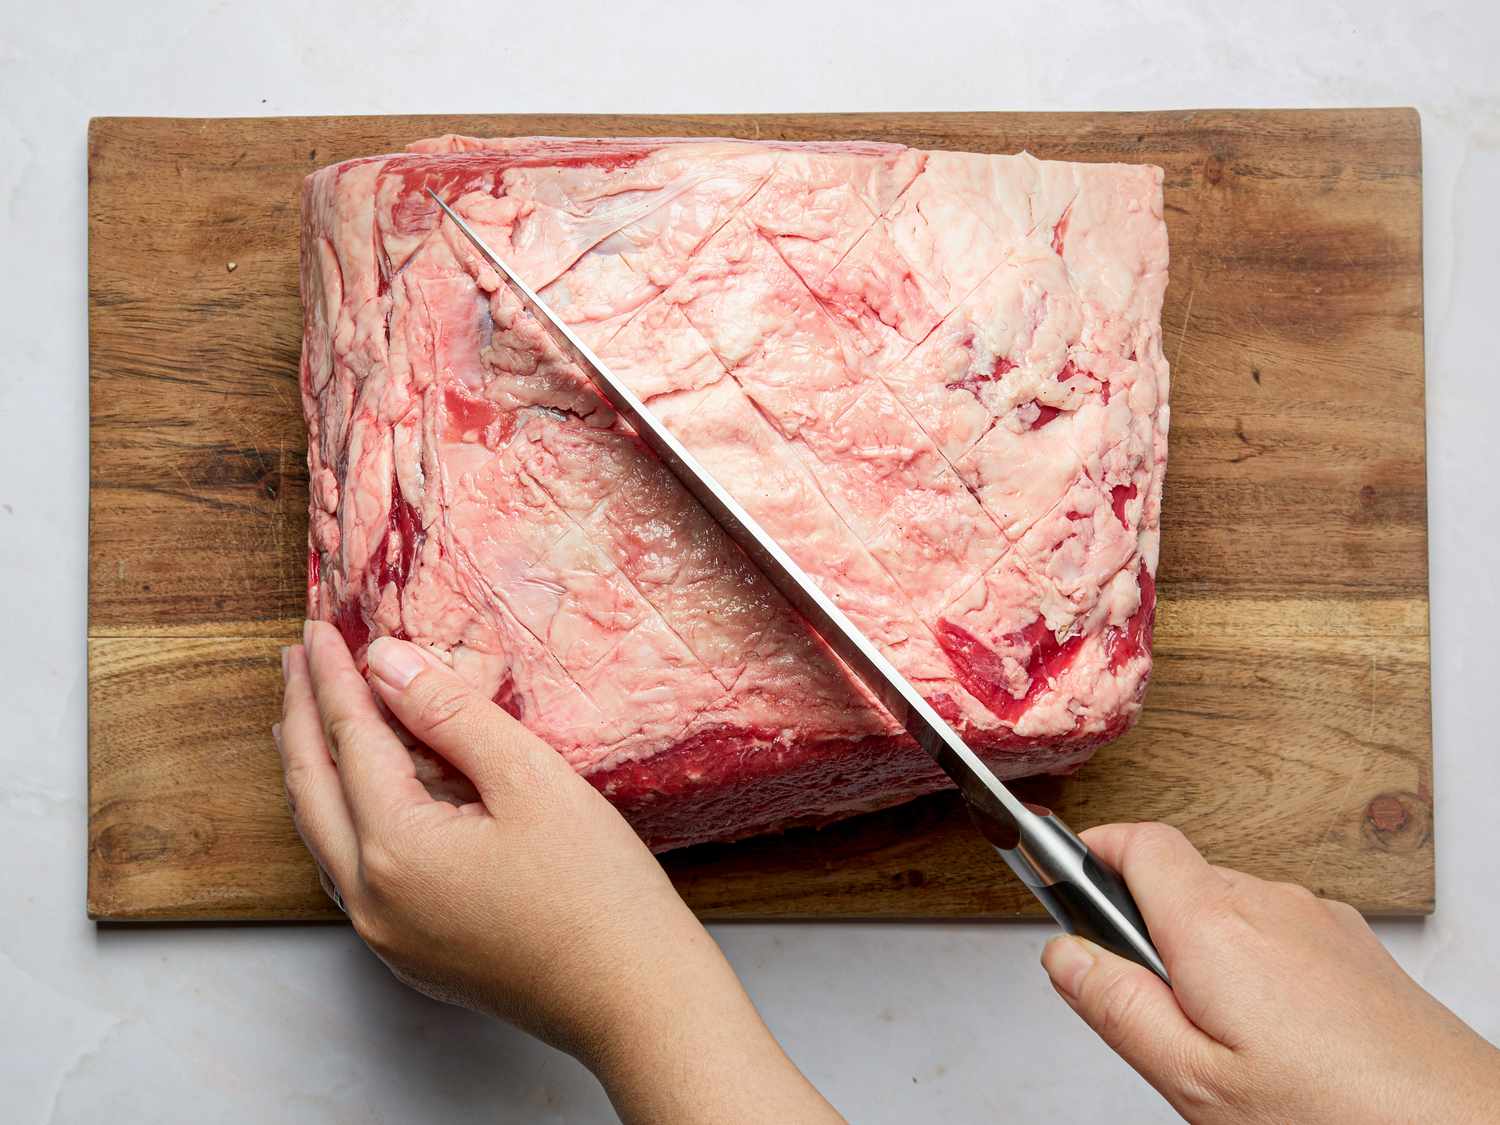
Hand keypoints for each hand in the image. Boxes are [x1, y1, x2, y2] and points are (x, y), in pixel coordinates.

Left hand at [277, 622, 842, 1124]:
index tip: (318, 628)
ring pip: (324, 834)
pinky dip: (343, 816)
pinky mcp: (414, 954)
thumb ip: (450, 713)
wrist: (637, 1000)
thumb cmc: (599, 891)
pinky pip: (353, 871)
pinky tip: (358, 797)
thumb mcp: (530, 779)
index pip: (348, 740)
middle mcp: (370, 898)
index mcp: (394, 849)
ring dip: (313, 768)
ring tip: (306, 717)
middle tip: (295, 658)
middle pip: (312, 789)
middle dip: (302, 716)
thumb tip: (385, 662)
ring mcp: (387, 935)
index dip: (335, 678)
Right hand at [1041, 823, 1499, 1122]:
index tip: (1061, 875)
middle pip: (1178, 876)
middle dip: (1144, 921)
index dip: (1091, 849)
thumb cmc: (1336, 1116)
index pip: (1136, 840)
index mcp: (1213, 925)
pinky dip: (1253, 960)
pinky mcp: (1352, 944)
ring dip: (1201, 946)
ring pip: (1228, 905)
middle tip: (1144, 1002)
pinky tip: (1272, 1032)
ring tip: (1217, 1036)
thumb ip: (1116, 1007)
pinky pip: (1278, 927)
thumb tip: (1062, 955)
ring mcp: (1317, 918)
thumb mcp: (1193, 1080)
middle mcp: (1268, 902)